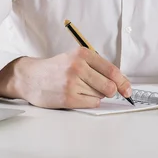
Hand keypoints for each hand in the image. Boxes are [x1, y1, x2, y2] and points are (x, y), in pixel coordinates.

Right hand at [0, 47, 132, 108]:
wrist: (30, 77)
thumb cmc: (55, 69)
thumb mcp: (74, 58)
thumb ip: (95, 67)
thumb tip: (120, 82)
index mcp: (82, 54)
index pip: (112, 70)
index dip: (123, 82)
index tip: (127, 90)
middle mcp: (78, 66)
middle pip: (109, 86)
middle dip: (110, 91)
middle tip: (101, 90)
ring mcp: (72, 83)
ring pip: (100, 95)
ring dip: (95, 95)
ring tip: (80, 89)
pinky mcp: (68, 98)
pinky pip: (91, 103)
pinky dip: (88, 102)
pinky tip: (77, 95)